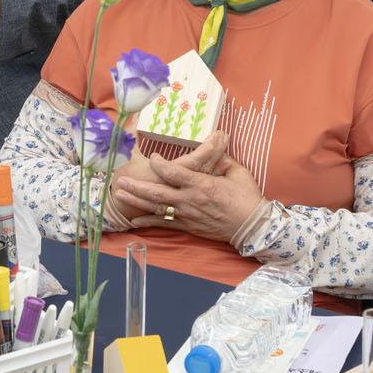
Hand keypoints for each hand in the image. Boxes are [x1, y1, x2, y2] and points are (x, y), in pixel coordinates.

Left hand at [111, 131, 263, 240]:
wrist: (252, 227)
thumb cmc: (246, 198)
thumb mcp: (237, 172)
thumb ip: (222, 159)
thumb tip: (216, 145)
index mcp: (202, 184)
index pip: (174, 172)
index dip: (159, 164)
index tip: (152, 157)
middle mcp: (190, 200)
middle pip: (157, 192)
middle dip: (137, 186)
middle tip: (121, 179)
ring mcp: (187, 215)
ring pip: (156, 208)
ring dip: (137, 201)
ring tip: (120, 195)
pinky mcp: (188, 226)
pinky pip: (165, 224)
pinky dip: (149, 222)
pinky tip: (134, 219)